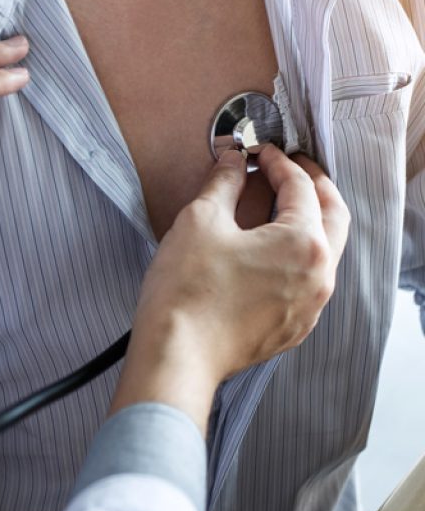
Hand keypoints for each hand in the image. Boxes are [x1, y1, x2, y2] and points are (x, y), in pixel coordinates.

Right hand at [111, 146, 349, 429]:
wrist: (177, 356)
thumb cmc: (187, 292)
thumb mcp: (200, 221)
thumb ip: (223, 183)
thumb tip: (232, 162)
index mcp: (303, 243)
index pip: (300, 187)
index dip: (279, 162)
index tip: (260, 154)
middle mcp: (318, 276)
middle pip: (333, 216)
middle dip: (316, 186)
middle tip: (294, 169)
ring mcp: (309, 308)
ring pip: (324, 253)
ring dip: (311, 223)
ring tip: (285, 208)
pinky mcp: (292, 329)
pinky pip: (308, 284)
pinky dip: (298, 259)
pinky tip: (272, 255)